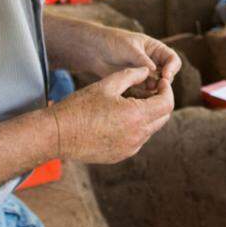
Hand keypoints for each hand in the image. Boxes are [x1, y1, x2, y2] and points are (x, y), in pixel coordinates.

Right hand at [51, 66, 173, 162]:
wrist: (58, 134)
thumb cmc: (80, 107)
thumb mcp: (107, 85)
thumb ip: (131, 75)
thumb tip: (147, 71)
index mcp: (136, 116)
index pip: (167, 103)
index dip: (167, 90)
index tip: (160, 82)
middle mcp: (137, 135)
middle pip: (163, 117)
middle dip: (161, 102)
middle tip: (150, 90)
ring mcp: (130, 148)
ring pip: (151, 129)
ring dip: (148, 115)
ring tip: (132, 102)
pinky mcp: (121, 155)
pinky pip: (138, 139)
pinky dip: (137, 127)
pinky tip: (121, 117)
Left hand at [89, 28, 180, 96]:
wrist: (95, 51)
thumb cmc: (113, 42)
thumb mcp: (129, 48)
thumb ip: (142, 59)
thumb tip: (155, 70)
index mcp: (156, 49)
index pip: (172, 59)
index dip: (172, 68)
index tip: (165, 76)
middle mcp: (154, 62)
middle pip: (168, 76)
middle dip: (164, 82)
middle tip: (154, 87)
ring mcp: (146, 74)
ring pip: (158, 86)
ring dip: (155, 90)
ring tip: (145, 90)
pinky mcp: (137, 85)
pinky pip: (146, 93)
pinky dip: (145, 96)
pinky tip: (138, 96)